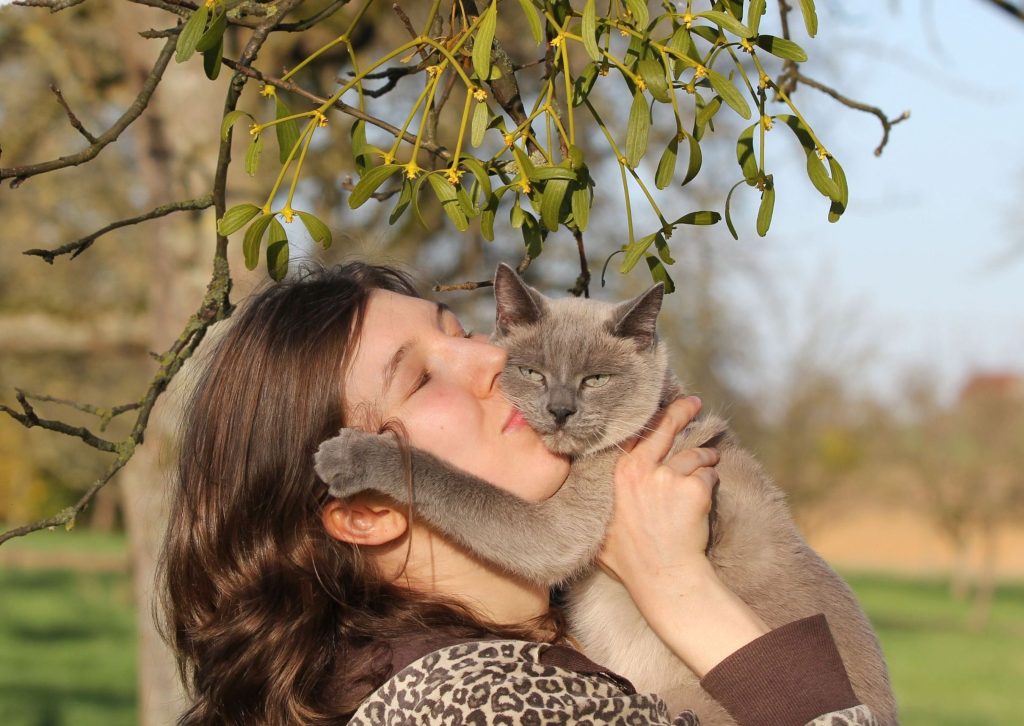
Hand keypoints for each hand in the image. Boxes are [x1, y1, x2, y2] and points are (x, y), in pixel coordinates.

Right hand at [597, 396, 768, 676]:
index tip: (658, 409)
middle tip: (694, 402)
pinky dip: (711, 484)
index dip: (649, 421)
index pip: (634, 436)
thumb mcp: (600, 526)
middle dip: (682, 410)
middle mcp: (639, 470)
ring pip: (694, 456)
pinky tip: (706, 498)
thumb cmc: (630, 560)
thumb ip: (598, 502)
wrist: (663, 578)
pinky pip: (708, 477)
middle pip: (665, 428)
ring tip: (709, 463)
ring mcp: (667, 477)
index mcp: (616, 475)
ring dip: (705, 459)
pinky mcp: (693, 488)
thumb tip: (582, 494)